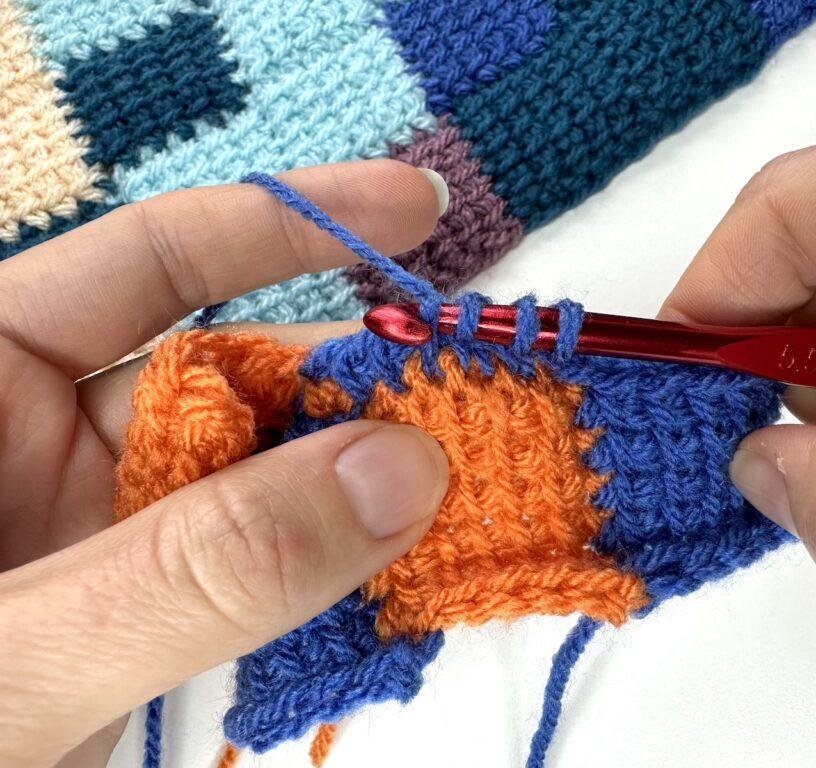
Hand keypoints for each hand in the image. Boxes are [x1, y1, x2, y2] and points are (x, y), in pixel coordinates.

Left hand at [0, 161, 450, 766]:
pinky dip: (334, 571)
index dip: (289, 222)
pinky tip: (407, 576)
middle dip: (355, 386)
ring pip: (264, 479)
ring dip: (361, 489)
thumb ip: (200, 571)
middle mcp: (47, 440)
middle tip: (480, 405)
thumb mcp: (17, 664)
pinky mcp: (148, 613)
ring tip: (475, 494)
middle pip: (235, 374)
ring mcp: (106, 531)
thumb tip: (403, 470)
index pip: (150, 265)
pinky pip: (261, 567)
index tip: (420, 210)